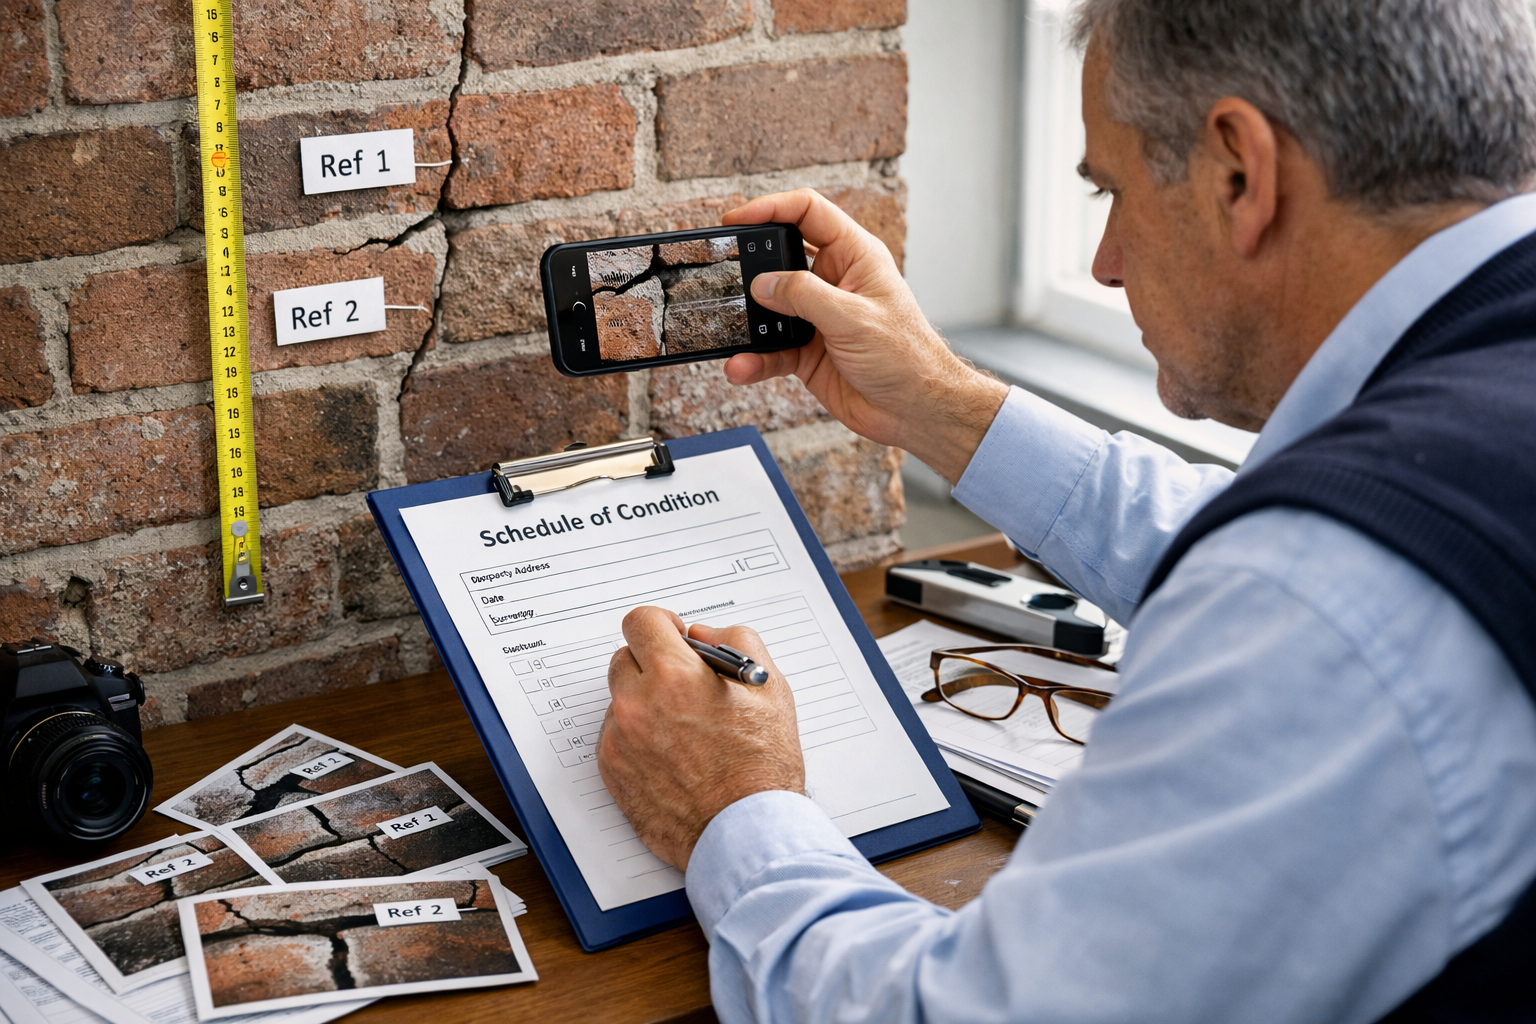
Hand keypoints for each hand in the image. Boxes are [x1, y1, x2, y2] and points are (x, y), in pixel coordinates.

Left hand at [598, 607, 804, 869]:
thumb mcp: (769, 688)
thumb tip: (703, 635)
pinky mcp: (612, 772)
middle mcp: (637, 704)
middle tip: (683, 688)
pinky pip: (615, 738)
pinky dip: (637, 740)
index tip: (673, 639)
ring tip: (683, 733)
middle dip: (651, 665)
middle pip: (624, 658)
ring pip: (620, 701)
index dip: (661, 626)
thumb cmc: (762, 767)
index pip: (641, 621)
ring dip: (643, 704)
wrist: (745, 834)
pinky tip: (672, 759)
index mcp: (674, 675)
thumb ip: (735, 642)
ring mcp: (620, 740)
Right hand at [722, 189, 1008, 483]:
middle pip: (780, 257)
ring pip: (770, 308)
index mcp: (854, 256)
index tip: (737, 219)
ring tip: (728, 330)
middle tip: (722, 273)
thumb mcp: (853, 317)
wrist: (915, 409)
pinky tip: (742, 366)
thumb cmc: (906, 356)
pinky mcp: (808, 352)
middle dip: (750, 266)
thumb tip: (763, 284)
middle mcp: (834, 281)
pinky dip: (754, 358)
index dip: (771, 208)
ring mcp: (818, 317)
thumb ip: (804, 296)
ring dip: (748, 322)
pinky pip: (770, 349)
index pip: (808, 213)